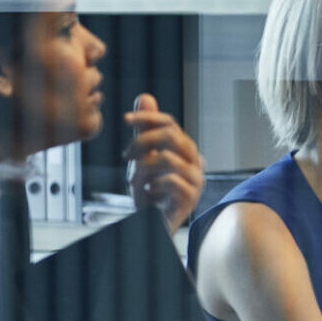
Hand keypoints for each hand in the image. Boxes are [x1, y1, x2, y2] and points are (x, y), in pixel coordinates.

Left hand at [124, 93, 204, 233]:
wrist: (154, 224)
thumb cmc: (150, 192)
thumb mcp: (142, 157)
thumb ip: (146, 130)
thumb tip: (145, 97)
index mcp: (185, 150)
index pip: (170, 124)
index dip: (148, 118)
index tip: (125, 120)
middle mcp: (195, 162)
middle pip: (170, 136)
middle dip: (141, 142)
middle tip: (126, 156)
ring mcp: (196, 179)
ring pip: (166, 158)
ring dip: (142, 170)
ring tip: (135, 182)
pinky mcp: (191, 197)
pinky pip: (169, 180)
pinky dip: (151, 186)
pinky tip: (148, 194)